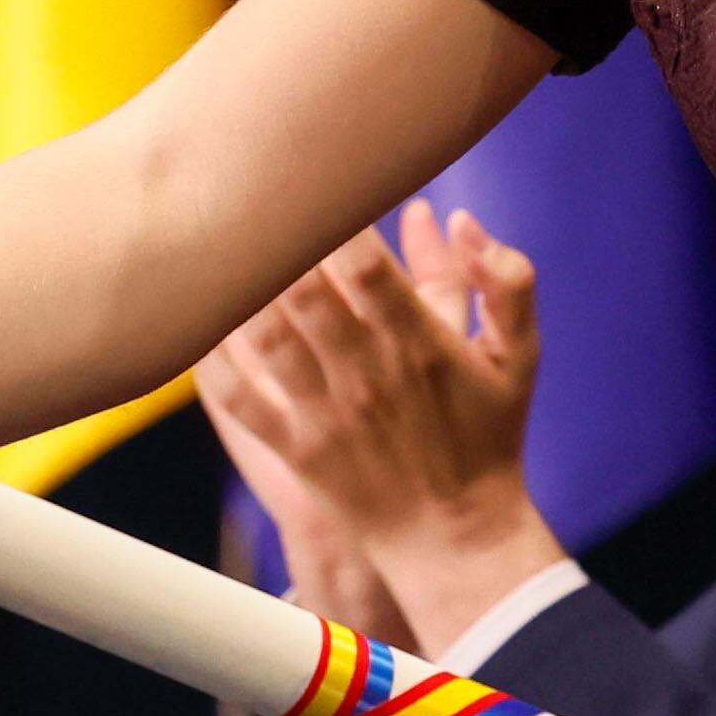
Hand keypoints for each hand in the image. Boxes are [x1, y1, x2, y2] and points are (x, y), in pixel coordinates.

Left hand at [190, 203, 559, 648]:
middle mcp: (367, 376)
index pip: (367, 267)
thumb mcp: (520, 357)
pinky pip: (238, 401)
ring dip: (239, 290)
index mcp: (420, 344)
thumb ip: (507, 283)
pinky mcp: (296, 449)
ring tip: (220, 242)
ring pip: (265, 339)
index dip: (335, 219)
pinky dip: (209, 361)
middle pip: (304, 294)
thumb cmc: (490, 435)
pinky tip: (195, 317)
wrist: (457, 536)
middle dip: (278, 242)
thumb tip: (457, 217)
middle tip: (253, 198)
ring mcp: (325, 415)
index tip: (317, 180)